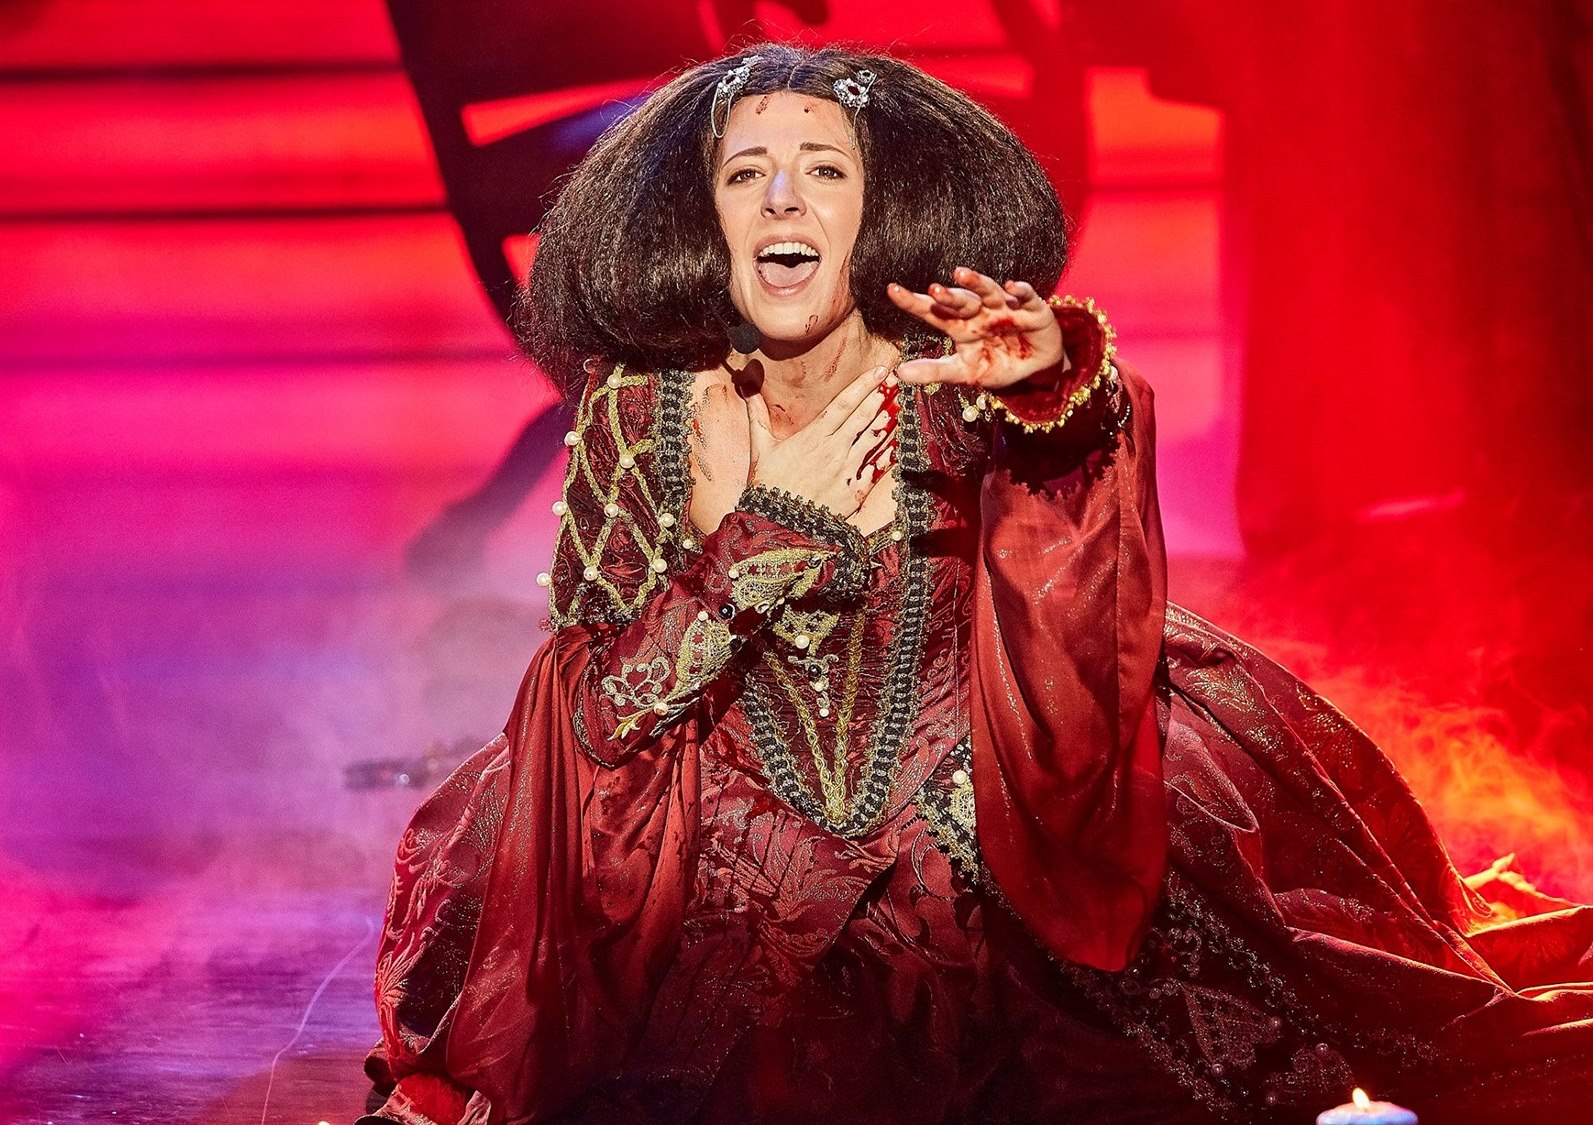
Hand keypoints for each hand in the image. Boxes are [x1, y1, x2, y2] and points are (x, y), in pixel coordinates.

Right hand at [745, 364, 896, 519]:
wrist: (778, 526)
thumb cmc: (767, 487)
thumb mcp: (760, 448)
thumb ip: (757, 415)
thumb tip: (747, 387)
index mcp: (813, 436)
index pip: (843, 403)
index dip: (863, 385)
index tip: (879, 371)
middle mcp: (834, 450)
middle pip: (863, 417)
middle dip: (882, 396)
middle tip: (897, 382)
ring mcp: (847, 471)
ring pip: (874, 440)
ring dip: (889, 422)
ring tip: (901, 407)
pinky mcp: (855, 492)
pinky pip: (876, 470)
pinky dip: (888, 456)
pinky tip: (898, 444)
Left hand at [886, 267, 1068, 389]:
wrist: (1036, 371)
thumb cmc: (997, 365)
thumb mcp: (965, 373)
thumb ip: (934, 371)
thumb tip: (899, 373)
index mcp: (961, 326)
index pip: (933, 312)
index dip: (913, 302)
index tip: (891, 290)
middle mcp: (980, 312)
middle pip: (961, 300)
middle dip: (948, 295)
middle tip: (932, 290)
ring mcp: (1005, 308)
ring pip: (989, 291)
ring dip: (977, 283)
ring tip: (961, 275)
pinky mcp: (1033, 310)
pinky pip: (1026, 297)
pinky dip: (1020, 292)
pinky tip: (1011, 287)